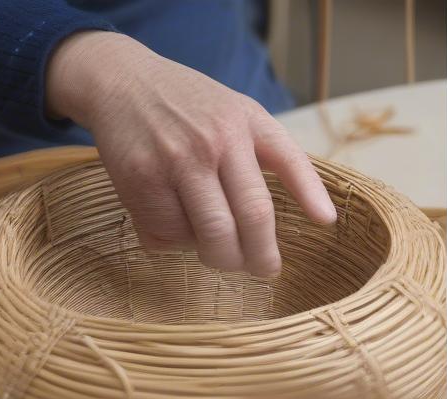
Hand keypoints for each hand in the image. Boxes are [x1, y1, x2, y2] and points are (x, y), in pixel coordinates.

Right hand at [46, 31, 336, 277]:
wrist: (120, 80)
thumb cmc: (197, 110)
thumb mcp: (247, 118)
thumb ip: (288, 162)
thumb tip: (326, 218)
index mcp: (245, 125)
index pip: (282, 173)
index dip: (296, 216)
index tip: (300, 247)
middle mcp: (211, 142)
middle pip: (246, 223)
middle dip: (255, 260)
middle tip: (259, 270)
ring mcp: (173, 161)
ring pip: (207, 239)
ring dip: (215, 255)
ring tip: (215, 245)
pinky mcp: (139, 179)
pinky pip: (167, 235)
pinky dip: (174, 242)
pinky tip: (175, 220)